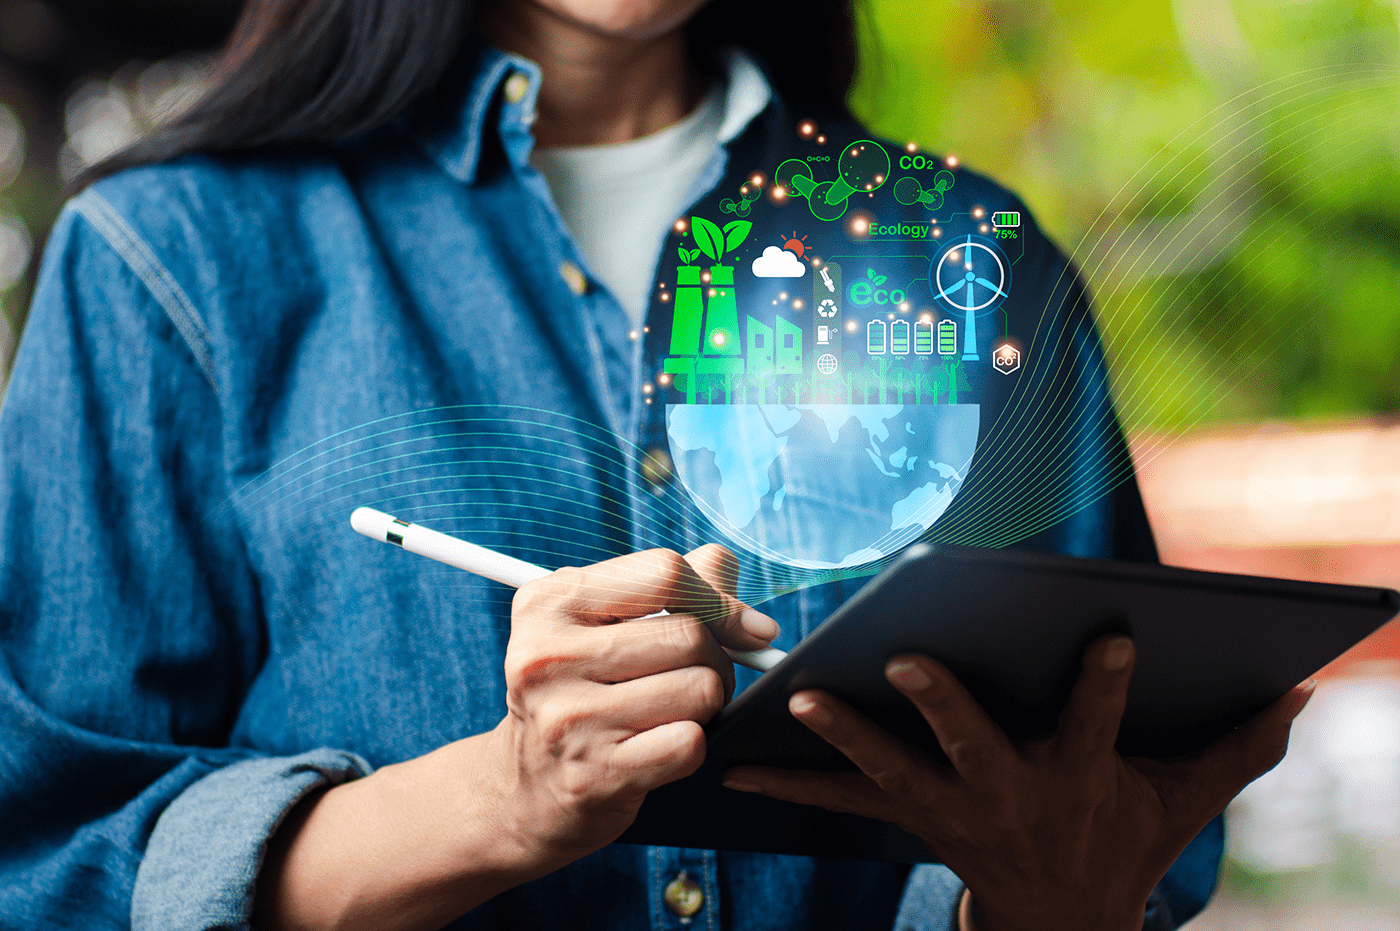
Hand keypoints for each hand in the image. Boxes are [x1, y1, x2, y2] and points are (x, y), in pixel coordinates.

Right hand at [486, 544, 778, 867]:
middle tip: (696, 676)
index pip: (664, 572)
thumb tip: (740, 595)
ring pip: (700, 688)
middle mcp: (546, 656)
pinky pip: (690, 742)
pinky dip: (692, 744)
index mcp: (547, 602)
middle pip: (690, 634)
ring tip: (674, 709)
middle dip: (716, 658)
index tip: (744, 627)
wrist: (530, 784)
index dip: (718, 597)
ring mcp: (567, 718)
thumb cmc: (583, 688)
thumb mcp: (605, 622)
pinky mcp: (594, 774)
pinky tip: (661, 746)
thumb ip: (674, 586)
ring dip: (706, 703)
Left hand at [722, 636, 1313, 930]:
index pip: (1097, 725)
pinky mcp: (903, 816)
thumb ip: (1231, 748)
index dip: (1103, 685)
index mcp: (1075, 777)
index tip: (1112, 635)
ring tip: (798, 700)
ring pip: (890, 772)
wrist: (1058, 923)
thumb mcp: (1180, 801)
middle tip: (904, 660)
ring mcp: (947, 809)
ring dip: (844, 737)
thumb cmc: (1116, 840)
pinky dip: (787, 781)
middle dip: (943, 705)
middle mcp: (1005, 794)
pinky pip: (837, 802)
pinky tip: (734, 765)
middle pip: (972, 746)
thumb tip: (1299, 694)